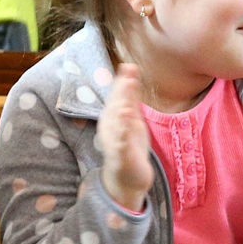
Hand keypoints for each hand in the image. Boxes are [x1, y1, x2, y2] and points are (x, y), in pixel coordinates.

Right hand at [97, 64, 152, 211]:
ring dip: (120, 111)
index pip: (118, 96)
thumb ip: (130, 97)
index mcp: (113, 116)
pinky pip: (121, 143)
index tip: (129, 66)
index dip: (123, 82)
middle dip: (121, 92)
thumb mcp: (132, 118)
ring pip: (117, 123)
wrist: (127, 177)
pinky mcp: (120, 155)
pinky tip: (126, 124)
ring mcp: (114, 140)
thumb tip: (131, 72)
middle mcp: (110, 125)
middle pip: (115, 106)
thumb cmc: (129, 144)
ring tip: (126, 101)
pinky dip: (122, 133)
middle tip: (128, 75)